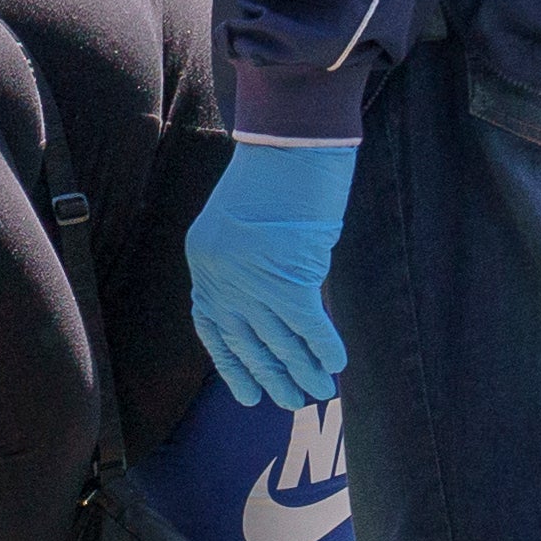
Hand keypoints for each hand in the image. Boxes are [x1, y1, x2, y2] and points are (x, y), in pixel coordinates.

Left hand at [185, 140, 356, 409]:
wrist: (287, 139)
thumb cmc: (270, 171)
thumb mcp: (242, 221)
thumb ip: (247, 262)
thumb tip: (275, 300)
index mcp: (203, 263)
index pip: (213, 329)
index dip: (232, 365)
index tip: (247, 392)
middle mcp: (221, 278)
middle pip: (248, 341)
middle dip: (272, 375)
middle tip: (290, 401)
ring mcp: (253, 281)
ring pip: (279, 340)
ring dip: (302, 370)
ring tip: (318, 391)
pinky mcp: (289, 276)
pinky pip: (308, 325)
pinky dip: (323, 347)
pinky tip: (337, 365)